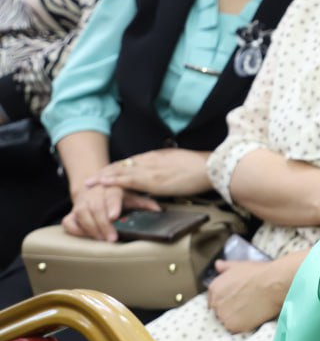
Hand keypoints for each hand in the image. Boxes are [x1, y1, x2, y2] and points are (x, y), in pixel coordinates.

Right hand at [62, 183, 160, 240]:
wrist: (95, 187)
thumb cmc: (117, 194)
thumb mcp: (131, 195)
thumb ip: (143, 202)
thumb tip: (158, 210)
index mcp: (111, 187)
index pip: (111, 195)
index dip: (112, 205)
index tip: (114, 216)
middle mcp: (94, 193)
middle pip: (96, 207)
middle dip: (103, 224)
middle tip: (111, 238)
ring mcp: (81, 202)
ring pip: (81, 214)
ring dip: (91, 229)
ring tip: (102, 239)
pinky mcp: (71, 212)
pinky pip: (69, 222)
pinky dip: (76, 230)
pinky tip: (86, 236)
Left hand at [85, 149, 212, 196]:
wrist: (210, 167)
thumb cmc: (200, 167)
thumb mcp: (179, 162)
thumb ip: (167, 167)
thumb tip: (162, 174)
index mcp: (157, 156)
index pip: (132, 162)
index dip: (117, 168)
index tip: (106, 172)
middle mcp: (150, 160)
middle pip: (123, 165)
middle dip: (106, 172)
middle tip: (90, 179)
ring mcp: (150, 170)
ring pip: (121, 172)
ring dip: (104, 177)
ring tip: (89, 183)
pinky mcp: (153, 180)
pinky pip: (129, 181)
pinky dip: (114, 181)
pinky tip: (103, 184)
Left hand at [207, 259, 285, 332]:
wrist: (273, 283)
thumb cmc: (259, 273)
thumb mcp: (239, 266)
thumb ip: (225, 267)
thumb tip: (217, 264)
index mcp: (214, 288)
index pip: (215, 300)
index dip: (227, 300)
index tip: (237, 300)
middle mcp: (215, 303)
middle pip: (219, 312)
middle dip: (230, 310)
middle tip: (246, 305)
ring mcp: (223, 315)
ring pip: (227, 321)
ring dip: (236, 318)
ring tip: (251, 310)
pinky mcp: (233, 326)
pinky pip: (236, 329)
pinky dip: (244, 325)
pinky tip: (254, 316)